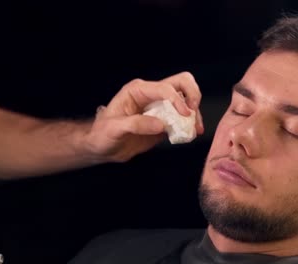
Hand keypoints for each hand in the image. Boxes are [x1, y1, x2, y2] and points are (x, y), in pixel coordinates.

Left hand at [83, 72, 203, 161]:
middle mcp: (152, 95)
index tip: (185, 115)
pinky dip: (190, 124)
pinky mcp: (165, 121)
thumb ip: (136, 124)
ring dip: (195, 112)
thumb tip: (162, 125)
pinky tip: (190, 134)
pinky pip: (183, 118)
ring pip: (186, 99)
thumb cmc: (102, 134)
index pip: (165, 88)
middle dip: (193, 95)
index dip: (177, 100)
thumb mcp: (114, 128)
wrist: (102, 148)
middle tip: (193, 113)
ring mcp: (161, 107)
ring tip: (195, 129)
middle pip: (182, 83)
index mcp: (138, 90)